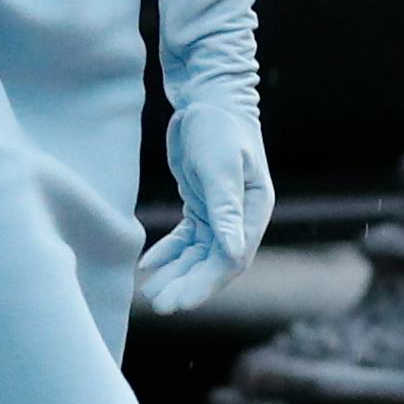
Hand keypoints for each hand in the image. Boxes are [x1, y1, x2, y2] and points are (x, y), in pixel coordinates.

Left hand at [136, 94, 271, 316]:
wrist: (207, 97)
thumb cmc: (218, 127)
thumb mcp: (220, 167)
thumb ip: (225, 209)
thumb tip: (232, 254)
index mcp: (253, 210)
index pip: (233, 258)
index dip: (206, 281)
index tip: (181, 301)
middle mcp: (241, 217)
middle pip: (214, 262)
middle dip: (188, 285)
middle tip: (161, 305)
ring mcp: (220, 213)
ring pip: (199, 255)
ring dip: (177, 274)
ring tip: (151, 293)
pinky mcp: (201, 205)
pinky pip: (186, 239)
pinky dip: (169, 253)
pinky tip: (149, 265)